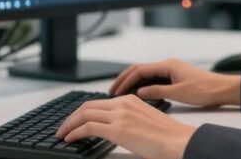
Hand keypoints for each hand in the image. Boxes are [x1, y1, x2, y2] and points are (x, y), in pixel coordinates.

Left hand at [56, 95, 195, 158]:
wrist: (178, 141)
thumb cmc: (167, 136)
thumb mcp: (145, 120)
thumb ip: (129, 120)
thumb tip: (116, 130)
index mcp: (130, 100)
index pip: (98, 103)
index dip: (82, 112)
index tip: (74, 121)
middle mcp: (123, 104)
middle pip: (87, 106)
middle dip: (72, 117)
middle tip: (63, 127)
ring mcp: (119, 116)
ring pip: (84, 115)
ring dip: (69, 125)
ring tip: (62, 134)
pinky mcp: (117, 130)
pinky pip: (88, 128)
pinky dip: (75, 132)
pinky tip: (70, 139)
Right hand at [110, 58, 240, 106]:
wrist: (222, 89)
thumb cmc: (205, 89)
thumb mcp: (179, 93)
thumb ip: (158, 91)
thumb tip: (140, 91)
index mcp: (168, 65)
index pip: (139, 70)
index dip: (125, 79)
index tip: (116, 90)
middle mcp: (168, 65)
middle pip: (139, 69)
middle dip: (124, 78)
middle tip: (113, 90)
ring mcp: (171, 70)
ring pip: (146, 73)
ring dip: (133, 81)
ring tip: (121, 92)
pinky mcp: (174, 76)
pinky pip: (153, 78)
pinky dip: (143, 84)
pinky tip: (139, 93)